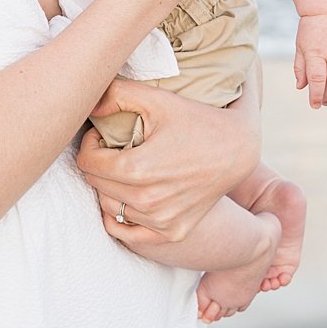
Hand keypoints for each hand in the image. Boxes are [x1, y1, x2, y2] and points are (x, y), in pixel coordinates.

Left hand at [76, 78, 257, 245]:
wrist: (239, 150)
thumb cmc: (196, 121)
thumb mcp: (156, 99)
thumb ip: (115, 94)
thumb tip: (88, 107)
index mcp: (139, 170)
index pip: (87, 162)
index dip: (90, 143)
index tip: (104, 135)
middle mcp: (149, 201)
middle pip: (95, 183)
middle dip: (98, 162)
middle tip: (113, 148)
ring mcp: (162, 221)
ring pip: (109, 205)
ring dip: (108, 186)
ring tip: (123, 167)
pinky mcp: (173, 233)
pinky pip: (126, 233)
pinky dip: (119, 216)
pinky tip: (126, 195)